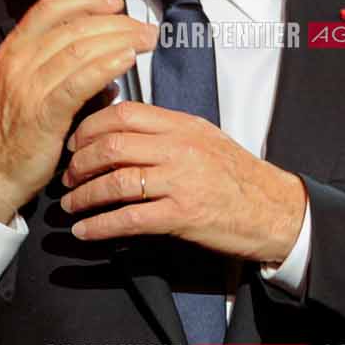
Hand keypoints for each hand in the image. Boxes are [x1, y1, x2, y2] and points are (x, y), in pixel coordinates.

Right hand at [0, 0, 156, 224]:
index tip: (114, 3)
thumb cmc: (10, 136)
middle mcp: (18, 63)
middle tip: (143, 28)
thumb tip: (104, 57)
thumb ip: (56, 68)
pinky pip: (79, 82)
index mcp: (12, 52)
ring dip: (119, 40)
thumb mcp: (24, 89)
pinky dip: (106, 66)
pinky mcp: (42, 113)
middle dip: (116, 23)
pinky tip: (126, 60)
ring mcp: (28, 87)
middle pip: (74, 27)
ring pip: (80, 49)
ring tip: (144, 41)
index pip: (50, 9)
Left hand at [59, 102, 307, 265]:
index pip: (124, 113)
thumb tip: (125, 130)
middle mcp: (180, 148)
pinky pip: (130, 219)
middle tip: (69, 176)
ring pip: (116, 182)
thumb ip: (168, 131)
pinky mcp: (182, 215)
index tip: (75, 142)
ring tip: (71, 205)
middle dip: (80, 162)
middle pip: (112, 145)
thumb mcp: (206, 139)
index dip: (90, 127)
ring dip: (84, 196)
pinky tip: (85, 231)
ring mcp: (181, 182)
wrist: (275, 210)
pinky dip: (100, 226)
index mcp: (183, 125)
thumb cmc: (239, 177)